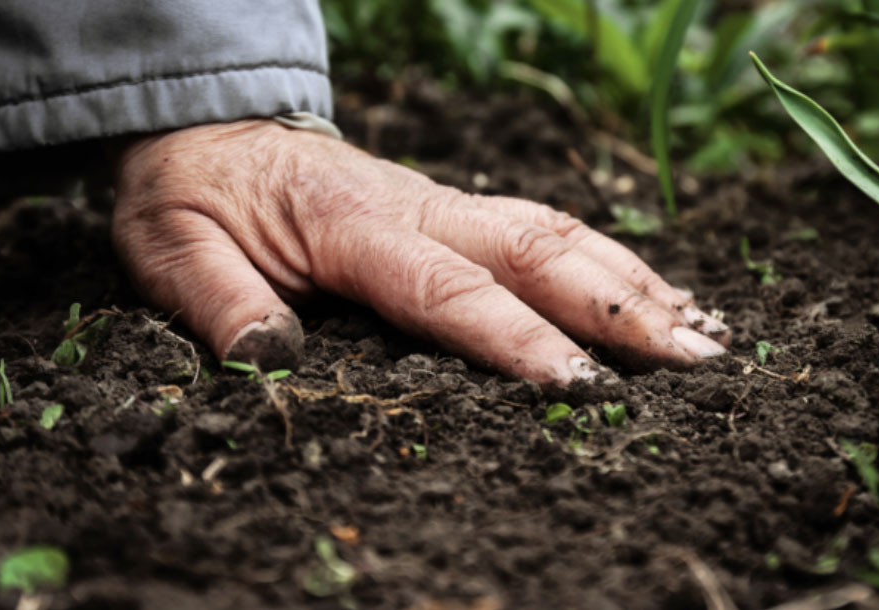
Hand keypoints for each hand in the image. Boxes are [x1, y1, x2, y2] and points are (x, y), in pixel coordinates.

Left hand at [111, 120, 728, 384]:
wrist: (213, 134)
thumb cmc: (195, 197)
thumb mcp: (173, 250)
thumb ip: (220, 304)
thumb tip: (272, 361)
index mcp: (353, 225)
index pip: (449, 288)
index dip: (516, 339)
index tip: (581, 388)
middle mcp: (420, 207)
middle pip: (537, 251)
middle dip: (620, 308)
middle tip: (697, 362)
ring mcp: (446, 203)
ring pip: (558, 232)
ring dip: (634, 282)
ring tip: (705, 331)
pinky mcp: (457, 209)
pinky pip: (547, 228)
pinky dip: (611, 261)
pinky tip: (654, 293)